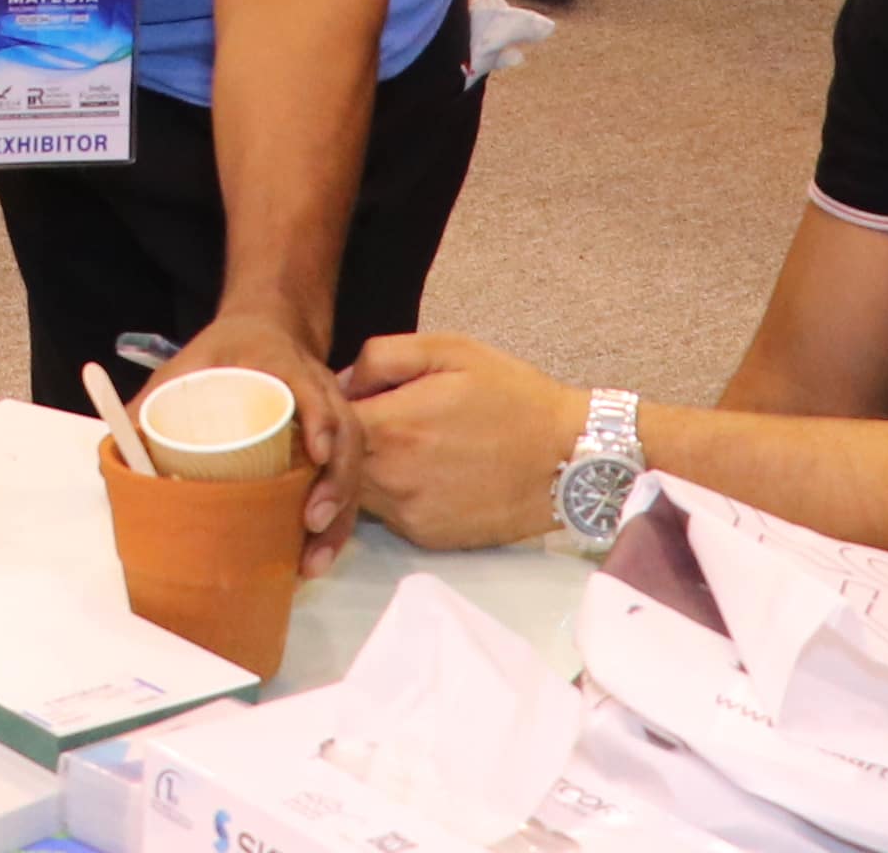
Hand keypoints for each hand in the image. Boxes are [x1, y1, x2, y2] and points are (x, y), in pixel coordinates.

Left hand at [158, 305, 357, 565]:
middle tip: (312, 521)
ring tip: (314, 558)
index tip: (318, 454)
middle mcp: (321, 391)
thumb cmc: (225, 349)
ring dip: (340, 513)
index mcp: (287, 366)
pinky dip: (338, 519)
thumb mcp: (188, 362)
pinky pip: (349, 480)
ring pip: (353, 465)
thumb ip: (154, 398)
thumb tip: (111, 445)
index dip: (321, 420)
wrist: (268, 327)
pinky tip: (317, 554)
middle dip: (336, 483)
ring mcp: (334, 418)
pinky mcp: (337, 444)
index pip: (314, 390)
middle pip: (347, 436)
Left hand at [342, 331, 588, 552]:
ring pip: (356, 494)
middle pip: (330, 468)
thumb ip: (383, 357)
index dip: (318, 417)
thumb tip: (339, 381)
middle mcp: (392, 479)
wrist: (569, 459)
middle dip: (333, 449)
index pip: (321, 429)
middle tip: (357, 425)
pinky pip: (389, 515)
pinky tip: (419, 472)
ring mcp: (409, 515)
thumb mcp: (450, 350)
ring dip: (358, 474)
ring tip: (392, 446)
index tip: (327, 405)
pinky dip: (390, 495)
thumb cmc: (512, 396)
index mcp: (391, 427)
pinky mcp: (427, 538)